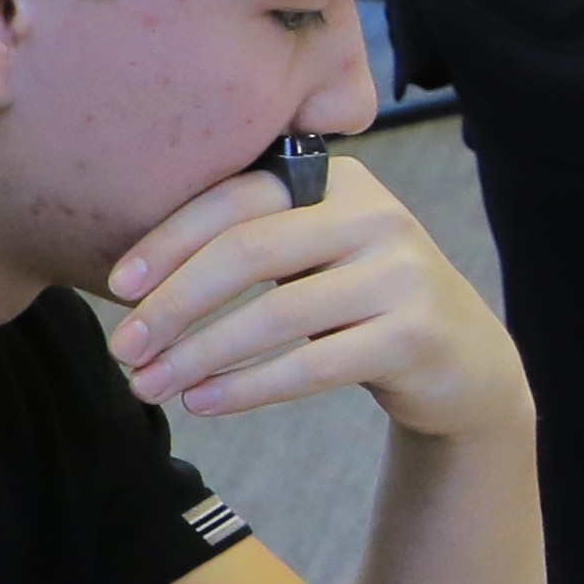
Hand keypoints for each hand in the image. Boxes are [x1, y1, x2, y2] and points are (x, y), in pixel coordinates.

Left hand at [104, 155, 528, 443]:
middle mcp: (375, 214)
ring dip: (200, 354)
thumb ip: (253, 240)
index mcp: (338, 180)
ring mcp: (401, 274)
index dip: (170, 239)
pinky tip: (204, 402)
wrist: (465, 362)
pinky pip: (312, 365)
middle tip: (126, 347)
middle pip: (251, 250)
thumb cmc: (362, 305)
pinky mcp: (415, 336)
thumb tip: (134, 279)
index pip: (237, 197)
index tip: (118, 285)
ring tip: (150, 385)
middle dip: (176, 302)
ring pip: (276, 314)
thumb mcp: (316, 255)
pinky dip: (248, 387)